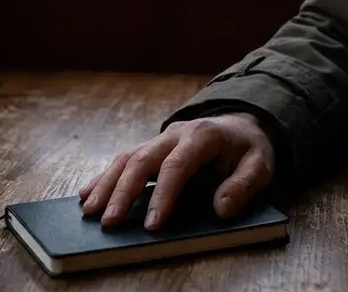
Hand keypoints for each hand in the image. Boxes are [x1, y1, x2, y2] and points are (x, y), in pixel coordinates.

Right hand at [78, 112, 275, 230]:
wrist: (238, 124)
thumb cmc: (247, 148)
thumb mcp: (260, 164)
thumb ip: (244, 185)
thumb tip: (221, 209)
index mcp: (202, 136)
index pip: (177, 166)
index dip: (162, 196)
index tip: (151, 224)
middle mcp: (175, 134)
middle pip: (142, 159)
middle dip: (123, 191)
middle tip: (109, 221)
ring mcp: (160, 139)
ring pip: (127, 158)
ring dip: (106, 184)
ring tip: (89, 211)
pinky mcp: (151, 147)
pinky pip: (123, 159)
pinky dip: (104, 177)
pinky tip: (87, 194)